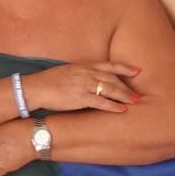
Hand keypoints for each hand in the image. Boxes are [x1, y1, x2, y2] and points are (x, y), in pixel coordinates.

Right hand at [25, 62, 141, 112]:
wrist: (36, 88)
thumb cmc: (49, 81)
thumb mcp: (68, 71)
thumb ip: (82, 73)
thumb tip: (92, 79)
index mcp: (84, 66)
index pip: (109, 65)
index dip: (124, 68)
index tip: (137, 71)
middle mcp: (86, 73)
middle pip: (112, 78)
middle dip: (126, 86)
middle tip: (138, 94)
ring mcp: (84, 85)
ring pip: (109, 89)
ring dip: (123, 96)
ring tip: (134, 102)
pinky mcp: (80, 97)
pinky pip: (100, 102)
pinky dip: (112, 105)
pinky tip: (121, 110)